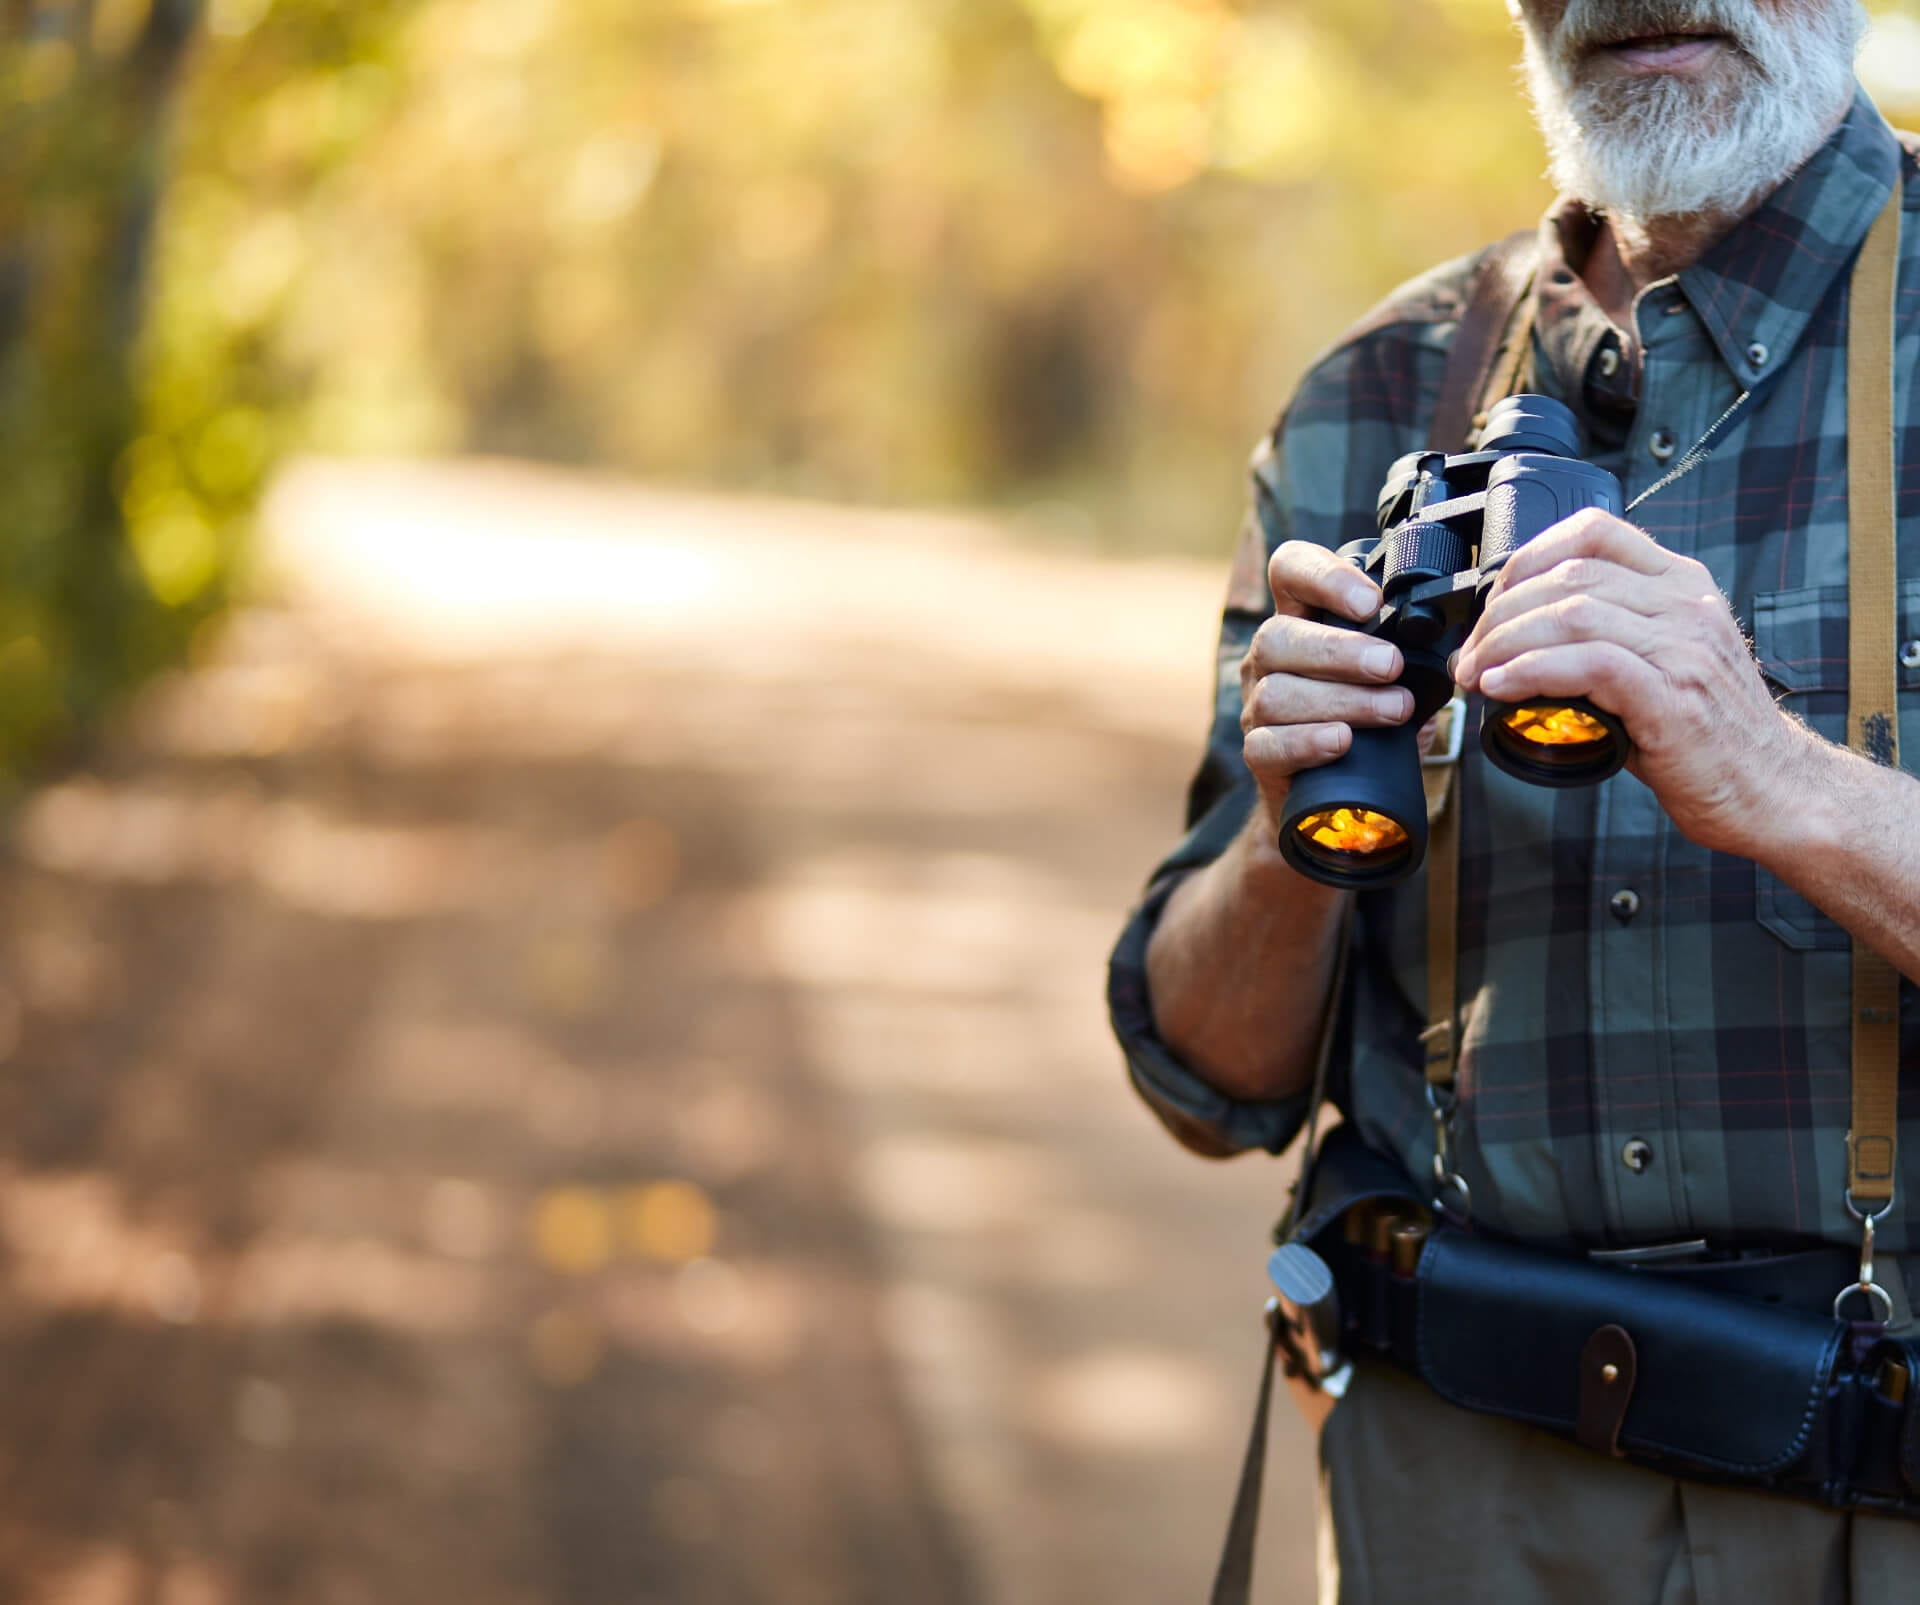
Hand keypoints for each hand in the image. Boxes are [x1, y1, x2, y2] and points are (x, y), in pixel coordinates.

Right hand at [1238, 541, 1422, 833]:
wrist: (1339, 802)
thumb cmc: (1372, 728)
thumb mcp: (1397, 681)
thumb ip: (1414, 658)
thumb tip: (1455, 652)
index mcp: (1302, 621)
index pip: (1290, 570)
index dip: (1323, 576)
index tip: (1370, 602)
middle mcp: (1270, 659)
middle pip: (1277, 635)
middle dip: (1339, 650)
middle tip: (1390, 666)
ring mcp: (1257, 707)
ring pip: (1277, 693)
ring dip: (1342, 699)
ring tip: (1393, 711)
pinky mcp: (1259, 755)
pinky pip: (1268, 744)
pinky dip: (1308, 741)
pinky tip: (1343, 742)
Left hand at [1451, 509, 1805, 856]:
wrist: (1774, 791)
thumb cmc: (1710, 737)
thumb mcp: (1664, 663)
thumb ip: (1608, 639)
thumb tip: (1522, 643)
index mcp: (1682, 586)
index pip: (1594, 531)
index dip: (1528, 558)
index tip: (1493, 602)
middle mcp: (1686, 606)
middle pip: (1569, 575)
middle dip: (1500, 613)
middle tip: (1472, 654)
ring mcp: (1685, 649)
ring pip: (1571, 614)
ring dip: (1504, 643)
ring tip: (1476, 673)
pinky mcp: (1674, 697)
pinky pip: (1588, 664)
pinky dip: (1530, 671)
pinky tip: (1501, 687)